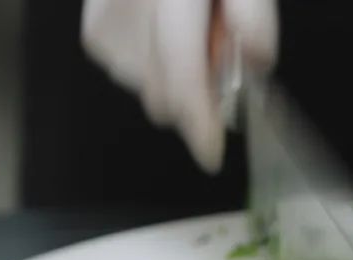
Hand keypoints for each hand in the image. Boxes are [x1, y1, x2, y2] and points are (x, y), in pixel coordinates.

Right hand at [82, 0, 277, 173]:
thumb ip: (253, 17)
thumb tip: (256, 64)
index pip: (181, 70)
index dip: (198, 119)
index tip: (211, 152)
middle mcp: (130, 6)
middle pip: (164, 94)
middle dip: (198, 91)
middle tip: (218, 47)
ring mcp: (106, 24)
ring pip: (149, 89)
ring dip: (177, 73)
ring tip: (189, 24)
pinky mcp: (95, 34)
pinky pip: (133, 74)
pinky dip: (155, 61)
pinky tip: (164, 26)